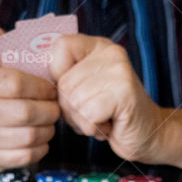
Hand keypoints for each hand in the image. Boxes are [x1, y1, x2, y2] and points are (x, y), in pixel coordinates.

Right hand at [0, 28, 60, 169]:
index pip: (15, 82)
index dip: (41, 86)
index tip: (51, 88)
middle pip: (25, 112)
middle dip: (49, 110)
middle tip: (56, 108)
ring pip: (29, 135)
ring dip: (48, 129)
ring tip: (49, 122)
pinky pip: (27, 156)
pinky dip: (41, 147)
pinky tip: (41, 138)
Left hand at [48, 35, 166, 163]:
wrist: (149, 135)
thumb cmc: (111, 115)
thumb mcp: (85, 88)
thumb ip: (65, 76)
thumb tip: (33, 79)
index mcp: (98, 46)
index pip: (59, 47)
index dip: (57, 75)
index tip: (75, 91)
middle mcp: (110, 53)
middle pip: (63, 83)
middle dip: (71, 109)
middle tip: (94, 113)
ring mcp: (119, 71)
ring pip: (73, 102)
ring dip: (83, 121)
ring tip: (103, 119)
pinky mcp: (124, 93)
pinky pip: (87, 115)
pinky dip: (93, 129)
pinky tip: (110, 125)